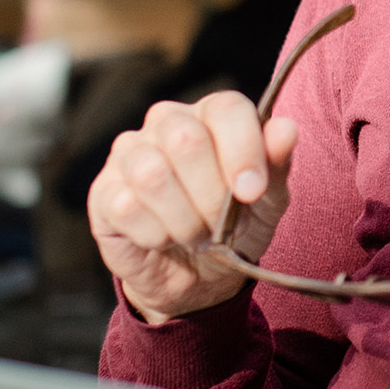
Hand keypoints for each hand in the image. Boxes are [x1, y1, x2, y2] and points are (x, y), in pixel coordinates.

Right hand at [88, 92, 298, 322]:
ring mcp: (129, 154)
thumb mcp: (268, 202)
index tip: (252, 192)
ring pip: (152, 174)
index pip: (226, 109)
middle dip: (212, 196)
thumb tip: (286, 129)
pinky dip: (155, 235)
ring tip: (194, 234)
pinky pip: (126, 206)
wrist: (200, 279)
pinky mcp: (103, 191)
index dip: (243, 151)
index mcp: (211, 116)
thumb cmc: (235, 229)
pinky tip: (164, 240)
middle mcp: (166, 123)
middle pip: (185, 139)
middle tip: (221, 225)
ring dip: (183, 220)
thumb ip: (277, 163)